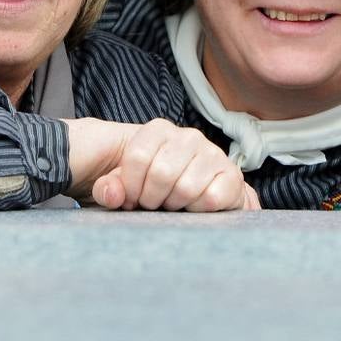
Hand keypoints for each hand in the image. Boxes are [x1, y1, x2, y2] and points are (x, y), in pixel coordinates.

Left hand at [65, 118, 257, 211]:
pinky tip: (195, 206)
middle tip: (154, 204)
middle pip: (161, 174)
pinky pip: (211, 198)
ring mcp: (213, 153)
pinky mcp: (232, 174)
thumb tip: (111, 194)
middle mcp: (188, 136)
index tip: (132, 197)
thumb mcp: (124, 184)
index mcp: (158, 130)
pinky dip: (199, 210)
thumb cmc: (155, 186)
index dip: (130, 186)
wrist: (198, 190)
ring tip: (174, 204)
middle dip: (152, 199)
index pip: (137, 156)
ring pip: (186, 188)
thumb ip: (108, 188)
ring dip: (176, 205)